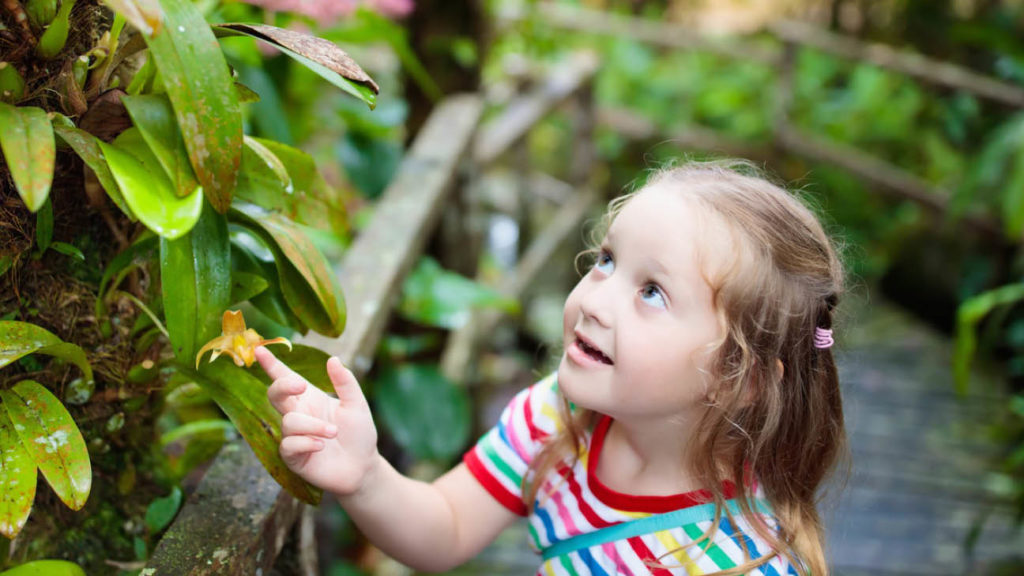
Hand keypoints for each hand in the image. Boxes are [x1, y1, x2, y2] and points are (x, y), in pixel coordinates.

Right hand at [256, 346, 379, 496]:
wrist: (363, 467)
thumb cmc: (358, 434)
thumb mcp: (356, 404)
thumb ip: (345, 382)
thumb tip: (333, 359)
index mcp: (309, 398)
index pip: (285, 378)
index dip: (271, 364)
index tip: (259, 349)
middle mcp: (297, 414)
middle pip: (275, 394)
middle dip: (283, 386)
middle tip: (302, 385)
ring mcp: (293, 436)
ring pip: (289, 422)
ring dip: (313, 425)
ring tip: (333, 432)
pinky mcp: (293, 457)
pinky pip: (289, 445)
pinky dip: (306, 442)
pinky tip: (321, 445)